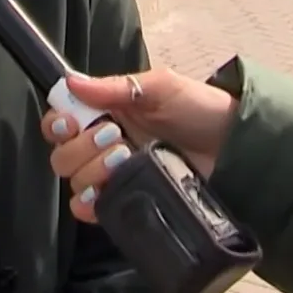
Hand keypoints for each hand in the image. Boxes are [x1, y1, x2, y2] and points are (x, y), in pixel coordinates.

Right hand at [40, 69, 238, 223]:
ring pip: (74, 181)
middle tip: (116, 138)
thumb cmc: (200, 109)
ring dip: (92, 171)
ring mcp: (113, 176)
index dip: (57, 123)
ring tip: (125, 159)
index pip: (59, 120)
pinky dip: (89, 203)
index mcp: (106, 112)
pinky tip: (106, 192)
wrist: (235, 147)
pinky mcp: (126, 201)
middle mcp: (103, 145)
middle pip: (62, 154)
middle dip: (81, 147)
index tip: (73, 122)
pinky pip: (90, 210)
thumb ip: (115, 87)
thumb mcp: (161, 87)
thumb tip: (71, 83)